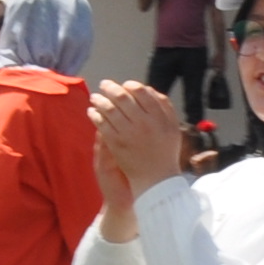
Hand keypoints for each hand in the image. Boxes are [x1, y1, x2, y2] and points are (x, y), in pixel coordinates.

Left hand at [94, 78, 190, 203]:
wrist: (156, 180)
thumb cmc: (165, 152)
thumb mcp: (172, 129)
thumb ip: (163, 108)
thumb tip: (148, 89)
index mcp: (159, 118)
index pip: (142, 92)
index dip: (131, 86)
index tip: (125, 84)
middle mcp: (144, 123)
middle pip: (123, 98)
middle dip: (111, 89)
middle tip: (104, 84)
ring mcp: (129, 134)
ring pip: (110, 110)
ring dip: (100, 100)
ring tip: (94, 97)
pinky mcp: (116, 144)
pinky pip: (102, 125)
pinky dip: (95, 116)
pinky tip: (91, 112)